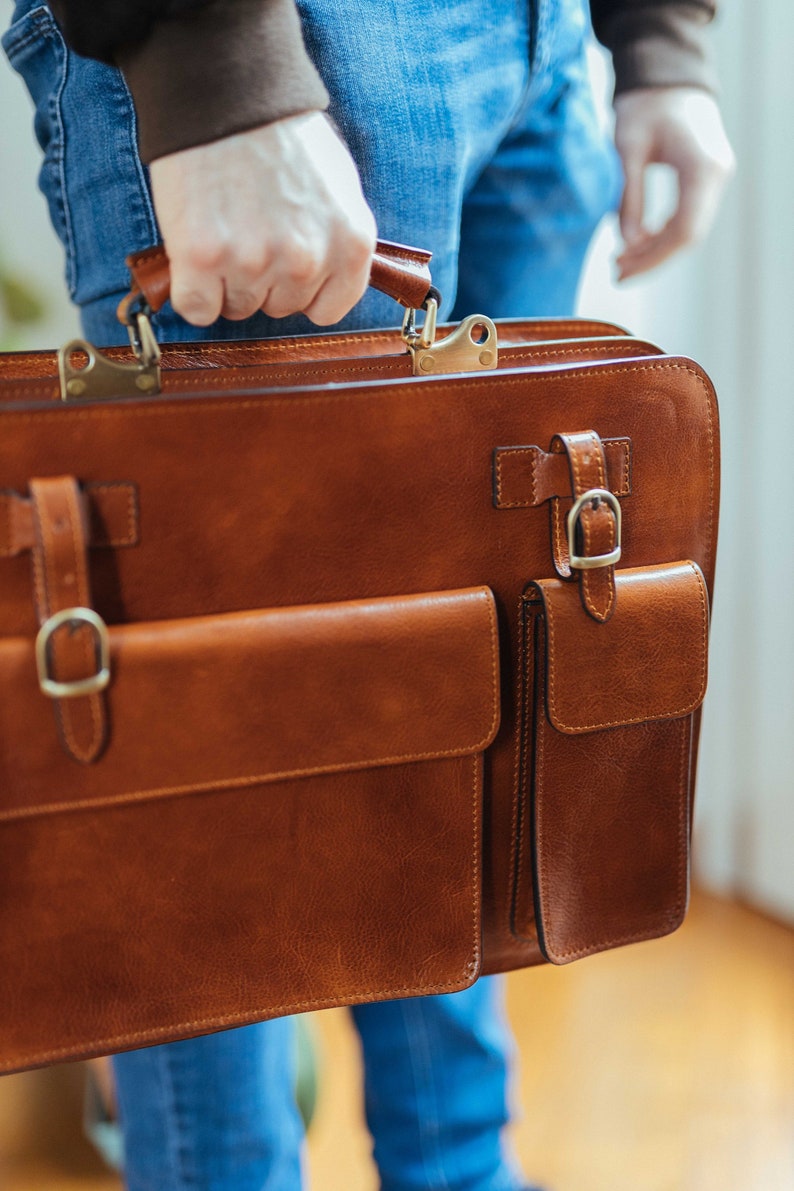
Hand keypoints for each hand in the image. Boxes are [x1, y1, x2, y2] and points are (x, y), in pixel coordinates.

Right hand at [149, 112, 376, 325]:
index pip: (329, 309)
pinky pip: (198, 309)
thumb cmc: (280, 133)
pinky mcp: (202, 260)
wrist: (225, 92)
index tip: (286, 271)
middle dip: (263, 280)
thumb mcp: (338, 186)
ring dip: (225, 282)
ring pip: (238, 308)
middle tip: (248, 231)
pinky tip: (195, 257)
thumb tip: (328, 278)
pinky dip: (192, 291)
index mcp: (349, 243)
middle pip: (280, 308)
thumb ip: (339, 240)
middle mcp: (307, 260)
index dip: (304, 292)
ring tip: (223, 230)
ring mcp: (254, 262)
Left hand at [613, 87, 734, 279]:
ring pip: (689, 232)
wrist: (668, 77)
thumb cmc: (645, 105)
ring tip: (619, 261)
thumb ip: (629, 196)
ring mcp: (715, 179)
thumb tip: (626, 243)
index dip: (652, 258)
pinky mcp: (706, 181)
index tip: (621, 271)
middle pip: (688, 237)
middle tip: (616, 273)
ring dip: (655, 251)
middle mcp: (717, 175)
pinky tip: (635, 243)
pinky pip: (687, 219)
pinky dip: (661, 236)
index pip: (684, 230)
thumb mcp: (627, 149)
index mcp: (702, 167)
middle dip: (652, 260)